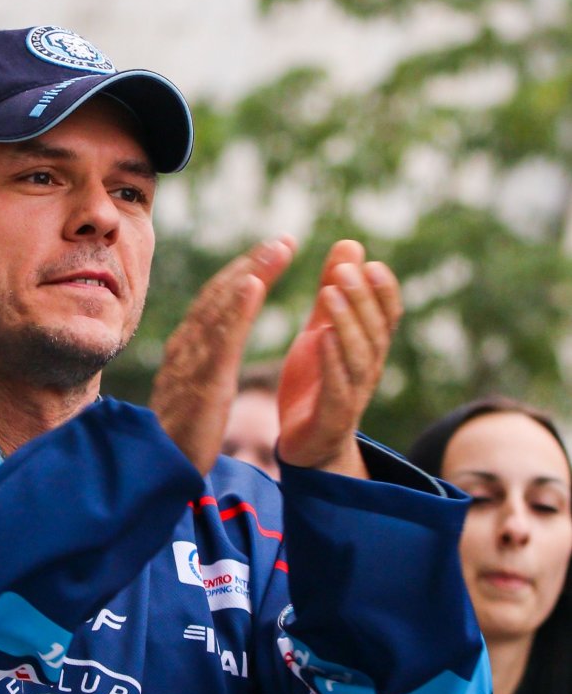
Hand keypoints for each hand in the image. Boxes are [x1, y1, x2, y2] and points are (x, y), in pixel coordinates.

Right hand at [150, 237, 294, 474]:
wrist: (156, 470)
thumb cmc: (177, 435)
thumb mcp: (193, 390)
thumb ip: (202, 363)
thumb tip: (213, 343)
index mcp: (187, 348)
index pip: (217, 301)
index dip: (244, 273)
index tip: (271, 253)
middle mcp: (186, 346)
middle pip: (221, 295)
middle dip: (252, 264)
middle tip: (284, 240)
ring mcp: (192, 362)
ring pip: (222, 308)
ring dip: (252, 273)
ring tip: (279, 250)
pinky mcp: (202, 383)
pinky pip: (221, 340)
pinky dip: (237, 309)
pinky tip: (253, 285)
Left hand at [276, 241, 401, 475]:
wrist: (306, 448)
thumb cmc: (317, 385)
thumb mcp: (322, 330)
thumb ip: (335, 291)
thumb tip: (351, 245)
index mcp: (368, 348)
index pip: (387, 316)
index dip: (383, 291)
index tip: (370, 264)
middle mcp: (368, 370)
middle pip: (375, 331)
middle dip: (362, 298)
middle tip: (344, 270)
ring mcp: (353, 395)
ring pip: (359, 356)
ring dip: (348, 322)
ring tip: (330, 292)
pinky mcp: (332, 417)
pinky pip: (337, 387)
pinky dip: (331, 361)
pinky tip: (321, 337)